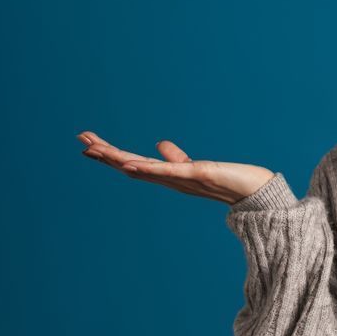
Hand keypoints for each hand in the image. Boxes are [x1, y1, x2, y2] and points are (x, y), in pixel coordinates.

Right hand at [76, 131, 274, 204]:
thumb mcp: (194, 166)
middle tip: (82, 142)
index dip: (111, 155)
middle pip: (131, 167)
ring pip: (143, 169)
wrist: (254, 193)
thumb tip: (160, 144)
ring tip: (96, 150)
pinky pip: (168, 172)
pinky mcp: (197, 175)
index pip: (132, 164)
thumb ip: (175, 157)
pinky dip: (149, 167)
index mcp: (168, 177)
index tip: (88, 143)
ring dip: (119, 160)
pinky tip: (130, 163)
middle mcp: (170, 181)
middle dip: (107, 155)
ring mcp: (182, 180)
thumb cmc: (228, 180)